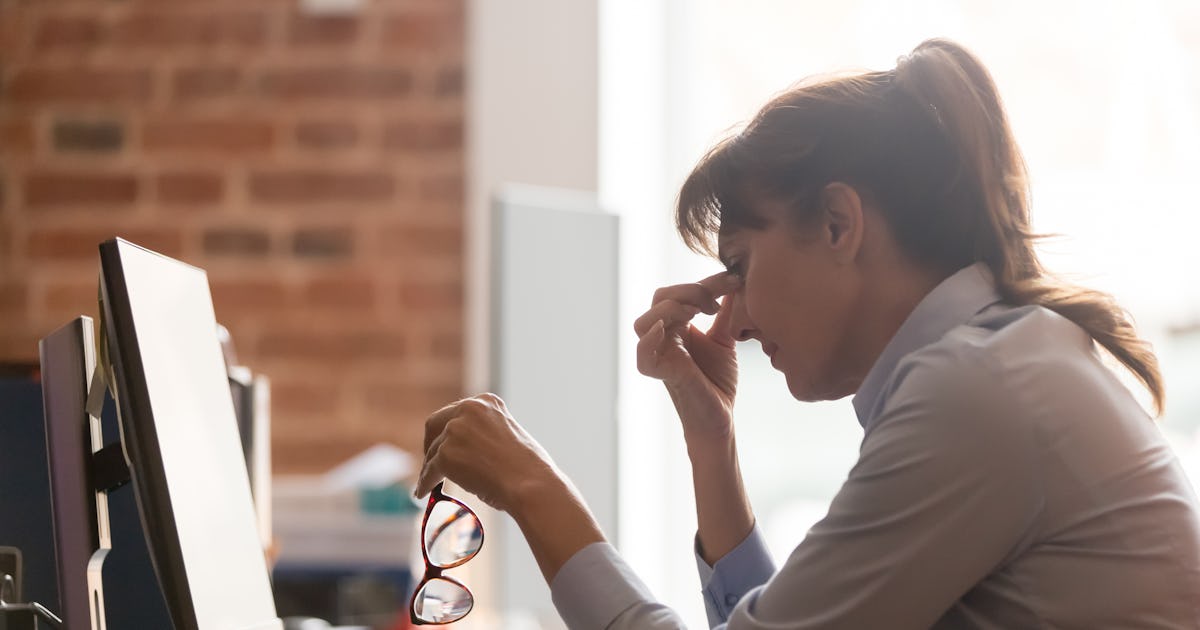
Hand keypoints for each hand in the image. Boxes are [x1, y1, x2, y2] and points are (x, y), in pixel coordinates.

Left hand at [414, 393, 558, 512]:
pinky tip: (423, 493)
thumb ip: (485, 434)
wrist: (530, 485)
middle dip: (431, 443)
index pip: (456, 412)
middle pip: (435, 424)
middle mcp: (468, 409)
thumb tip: (465, 450)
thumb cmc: (528, 469)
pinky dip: (425, 483)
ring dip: (430, 468)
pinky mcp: (445, 454)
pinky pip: (429, 472)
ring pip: (432, 452)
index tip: (444, 443)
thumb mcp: (508, 435)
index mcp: (487, 401)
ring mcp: (455, 431)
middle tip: (432, 461)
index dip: (447, 430)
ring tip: (428, 483)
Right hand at [633, 272, 741, 441]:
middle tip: (717, 301)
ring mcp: (658, 355)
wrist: (721, 416)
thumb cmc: (717, 381)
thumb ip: (727, 312)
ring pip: (644, 322)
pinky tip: (669, 329)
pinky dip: (650, 339)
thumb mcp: (724, 339)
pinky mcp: (660, 373)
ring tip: (701, 312)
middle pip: (660, 299)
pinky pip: (643, 354)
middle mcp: (662, 337)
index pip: (678, 292)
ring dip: (672, 309)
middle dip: (690, 291)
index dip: (705, 283)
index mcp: (675, 326)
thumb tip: (735, 283)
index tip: (733, 280)